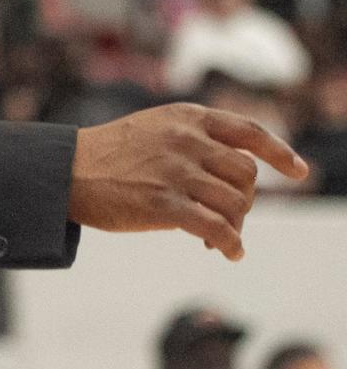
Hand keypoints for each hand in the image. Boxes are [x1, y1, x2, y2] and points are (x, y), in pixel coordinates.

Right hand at [67, 103, 308, 261]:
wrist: (68, 170)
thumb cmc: (113, 154)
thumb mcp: (156, 127)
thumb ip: (195, 138)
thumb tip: (241, 170)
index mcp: (186, 117)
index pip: (248, 131)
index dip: (279, 152)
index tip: (299, 172)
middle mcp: (185, 139)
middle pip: (246, 174)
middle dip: (244, 199)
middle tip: (225, 214)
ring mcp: (175, 171)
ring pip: (237, 203)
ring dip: (235, 225)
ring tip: (218, 235)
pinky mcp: (163, 204)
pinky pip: (217, 228)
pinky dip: (231, 244)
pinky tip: (226, 251)